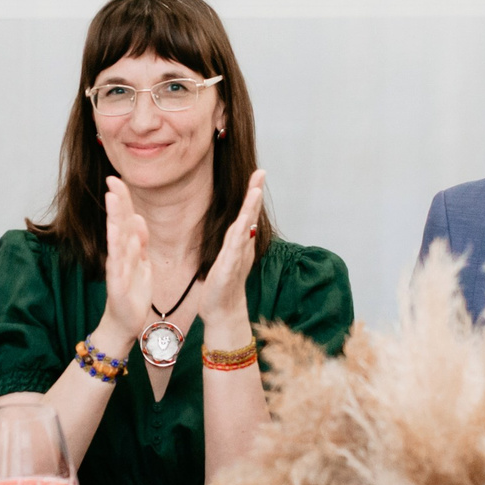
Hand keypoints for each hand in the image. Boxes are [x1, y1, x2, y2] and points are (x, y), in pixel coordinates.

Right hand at [100, 177, 159, 346]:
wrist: (124, 322)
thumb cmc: (131, 292)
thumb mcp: (141, 262)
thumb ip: (139, 241)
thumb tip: (137, 217)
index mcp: (126, 248)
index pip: (124, 219)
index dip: (122, 198)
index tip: (116, 177)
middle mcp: (118, 255)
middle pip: (118, 224)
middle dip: (116, 202)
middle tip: (112, 180)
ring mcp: (116, 268)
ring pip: (116, 240)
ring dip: (115, 220)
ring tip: (113, 200)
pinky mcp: (117, 284)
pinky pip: (118, 265)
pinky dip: (118, 250)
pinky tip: (118, 236)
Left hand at [196, 170, 267, 334]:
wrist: (223, 311)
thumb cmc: (224, 285)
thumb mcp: (229, 257)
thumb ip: (237, 241)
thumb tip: (245, 224)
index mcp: (239, 242)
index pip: (247, 213)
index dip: (253, 194)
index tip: (258, 173)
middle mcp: (241, 247)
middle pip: (249, 216)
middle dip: (254, 194)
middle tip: (261, 173)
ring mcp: (236, 257)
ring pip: (243, 228)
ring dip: (249, 210)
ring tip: (255, 191)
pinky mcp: (227, 269)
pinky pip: (234, 250)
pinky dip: (239, 236)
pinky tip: (243, 225)